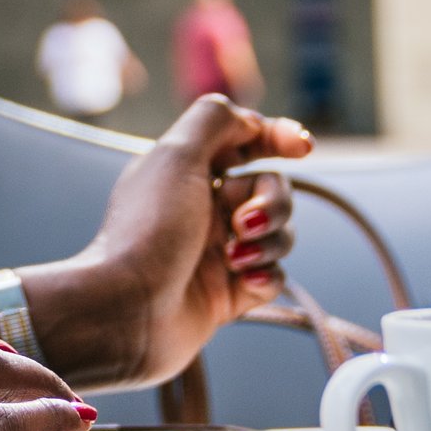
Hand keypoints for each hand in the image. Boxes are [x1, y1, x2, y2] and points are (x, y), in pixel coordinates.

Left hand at [24, 95, 314, 390]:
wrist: (127, 312)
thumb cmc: (148, 231)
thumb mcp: (175, 157)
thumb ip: (213, 120)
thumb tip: (248, 118)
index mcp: (188, 171)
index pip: (245, 141)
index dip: (278, 137)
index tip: (303, 146)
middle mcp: (204, 208)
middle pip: (272, 189)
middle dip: (272, 203)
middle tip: (241, 222)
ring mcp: (218, 252)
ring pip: (280, 234)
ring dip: (268, 242)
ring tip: (235, 258)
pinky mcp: (229, 294)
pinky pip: (273, 276)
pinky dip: (264, 277)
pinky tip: (242, 284)